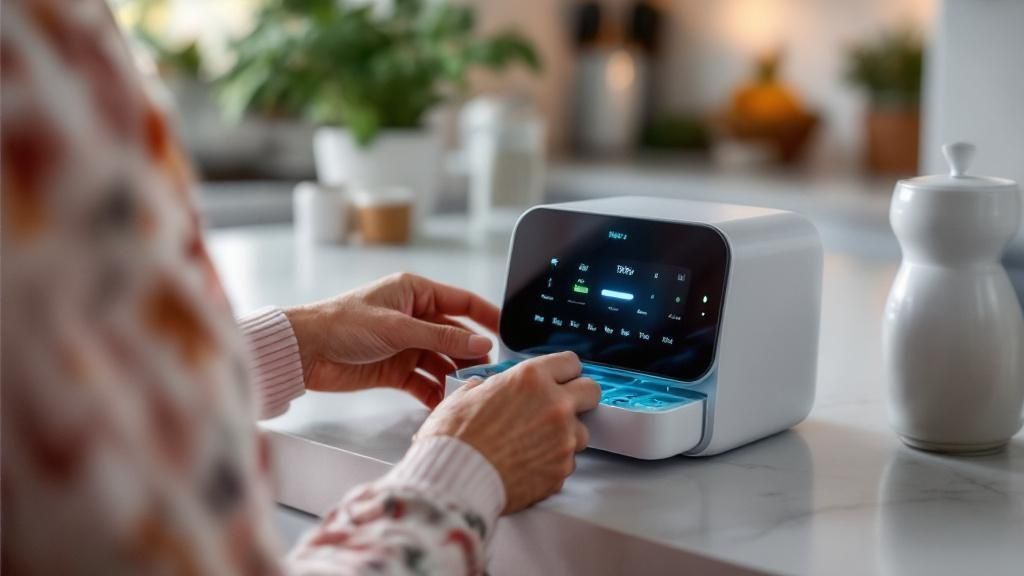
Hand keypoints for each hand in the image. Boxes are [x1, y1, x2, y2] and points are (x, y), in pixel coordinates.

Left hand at [284, 273, 499, 406]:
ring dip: (454, 376)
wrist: (304, 352)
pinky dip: (434, 392)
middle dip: (472, 354)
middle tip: (490, 374)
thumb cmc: (342, 324)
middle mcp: (413, 317)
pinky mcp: (394, 370)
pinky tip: (445, 404)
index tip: (509, 332)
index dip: (487, 316)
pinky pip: (423, 381)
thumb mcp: (398, 327)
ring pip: (441, 360)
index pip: (462, 302)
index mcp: (415, 292)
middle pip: (455, 336)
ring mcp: (405, 344)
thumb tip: (481, 342)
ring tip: (469, 393)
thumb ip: (442, 336)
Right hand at [416, 351, 601, 513]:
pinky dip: (552, 463)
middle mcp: (555, 405)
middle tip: (558, 406)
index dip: (563, 371)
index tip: (561, 378)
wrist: (455, 479)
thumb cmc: (455, 439)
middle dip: (578, 397)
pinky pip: (566, 462)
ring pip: (581, 431)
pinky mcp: (561, 470)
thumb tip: (486, 388)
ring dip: (564, 435)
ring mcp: (562, 439)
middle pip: (591, 392)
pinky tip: (528, 464)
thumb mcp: (464, 396)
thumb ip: (487, 386)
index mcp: (531, 379)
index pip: (570, 362)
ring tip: (533, 443)